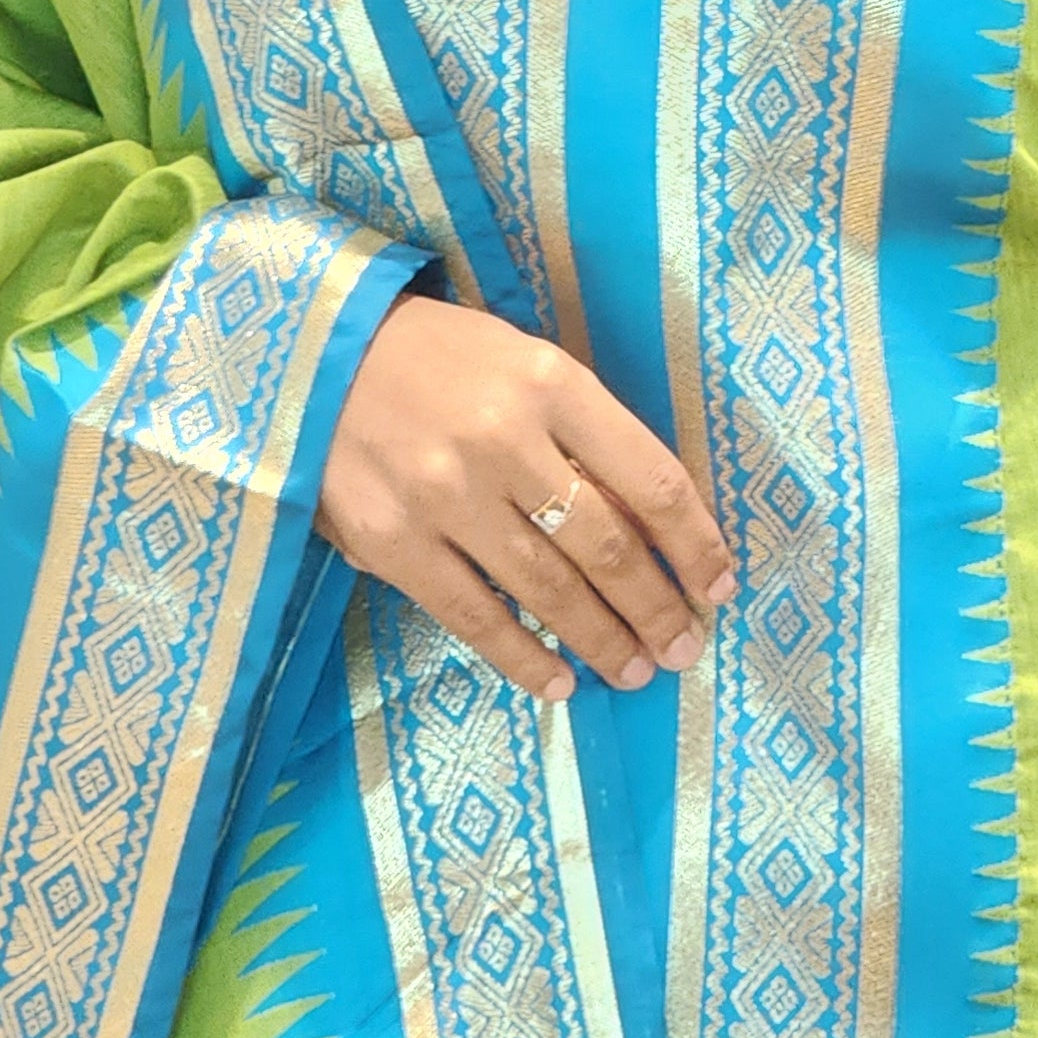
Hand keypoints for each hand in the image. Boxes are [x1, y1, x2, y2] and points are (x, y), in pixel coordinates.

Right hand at [316, 292, 732, 700]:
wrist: (318, 355)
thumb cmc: (440, 357)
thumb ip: (583, 434)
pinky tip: (559, 682)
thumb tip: (646, 525)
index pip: (651, 480)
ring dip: (603, 641)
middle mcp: (504, 442)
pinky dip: (524, 658)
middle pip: (606, 546)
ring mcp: (446, 498)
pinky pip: (475, 617)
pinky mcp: (394, 544)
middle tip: (683, 648)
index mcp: (552, 384)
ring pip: (548, 590)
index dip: (695, 544)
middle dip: (656, 608)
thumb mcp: (526, 364)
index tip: (718, 585)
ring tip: (635, 671)